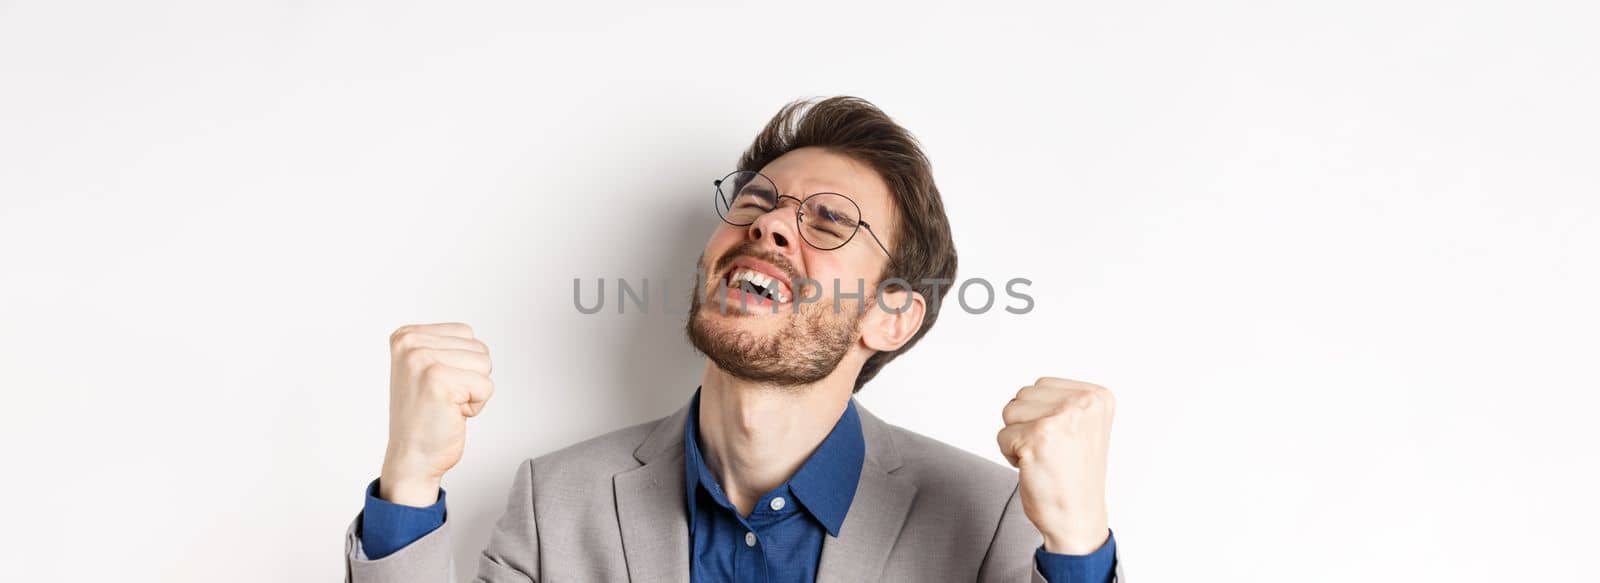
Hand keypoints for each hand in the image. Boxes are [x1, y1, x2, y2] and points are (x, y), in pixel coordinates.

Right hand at [379, 323, 493, 506]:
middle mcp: (410, 344)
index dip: (462, 365)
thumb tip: (475, 340)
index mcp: (406, 336)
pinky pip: (486, 386)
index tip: (436, 385)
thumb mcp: (426, 370)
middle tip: (442, 399)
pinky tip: (450, 414)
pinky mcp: (438, 381)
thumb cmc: (425, 418)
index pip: (465, 333)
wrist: (411, 458)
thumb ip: (446, 347)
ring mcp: (421, 360)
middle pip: (478, 348)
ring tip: (446, 405)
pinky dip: (475, 406)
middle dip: (470, 378)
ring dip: (473, 391)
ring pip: (485, 365)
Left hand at [997, 377, 1114, 554]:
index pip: (1042, 386)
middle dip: (1026, 425)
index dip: (1040, 416)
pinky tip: (1035, 468)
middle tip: (1051, 453)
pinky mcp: (1037, 437)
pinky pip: (1002, 436)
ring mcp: (1061, 418)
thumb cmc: (1074, 477)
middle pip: (1023, 396)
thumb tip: (1030, 391)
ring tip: (1044, 459)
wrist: (1078, 518)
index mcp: (1098, 397)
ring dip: (1017, 438)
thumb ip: (1063, 402)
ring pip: (1010, 412)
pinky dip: (1010, 456)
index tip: (1063, 441)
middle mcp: (1083, 403)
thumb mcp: (1083, 427)